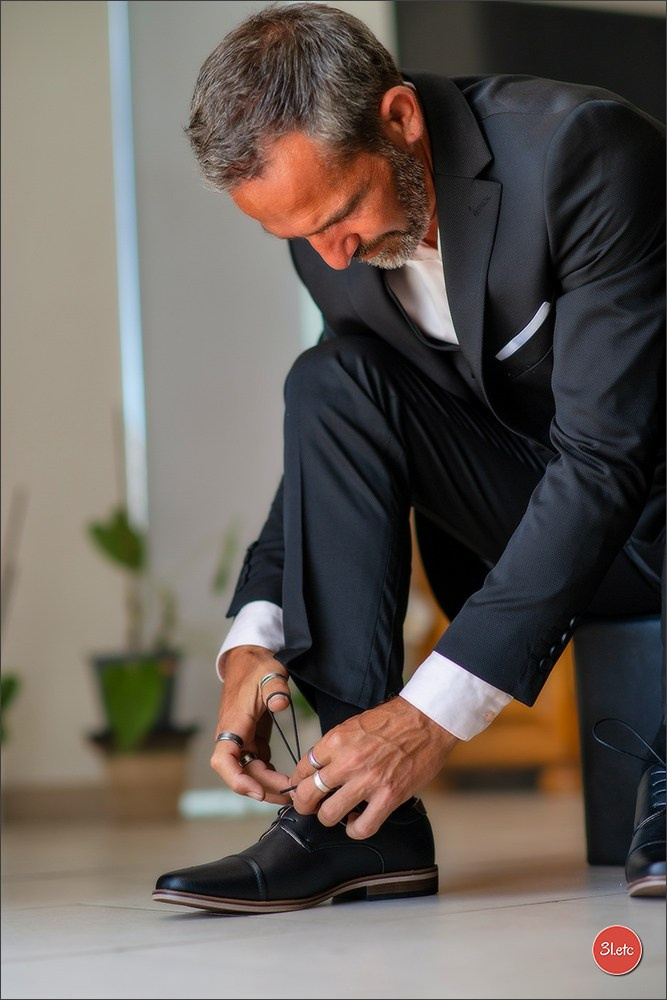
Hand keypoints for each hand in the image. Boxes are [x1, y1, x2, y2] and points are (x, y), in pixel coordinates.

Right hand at [211, 645, 293, 804]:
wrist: (249, 660)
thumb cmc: (257, 667)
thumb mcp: (269, 673)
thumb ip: (275, 688)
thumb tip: (280, 704)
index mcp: (233, 724)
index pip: (223, 760)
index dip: (237, 780)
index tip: (258, 791)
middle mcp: (233, 736)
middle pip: (242, 772)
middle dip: (264, 787)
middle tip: (291, 795)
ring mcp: (242, 739)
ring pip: (250, 771)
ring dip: (268, 784)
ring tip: (291, 792)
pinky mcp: (251, 738)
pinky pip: (257, 763)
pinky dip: (270, 774)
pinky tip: (287, 780)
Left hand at [289, 696, 458, 837]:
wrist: (427, 720)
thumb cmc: (393, 720)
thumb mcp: (353, 725)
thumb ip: (334, 747)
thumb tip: (319, 768)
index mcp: (336, 740)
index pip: (302, 769)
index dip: (298, 782)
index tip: (302, 787)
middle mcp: (348, 761)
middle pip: (307, 794)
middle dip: (304, 804)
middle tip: (311, 806)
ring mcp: (368, 780)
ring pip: (329, 815)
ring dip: (329, 817)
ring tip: (338, 812)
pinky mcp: (389, 796)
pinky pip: (362, 827)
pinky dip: (356, 829)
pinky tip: (358, 820)